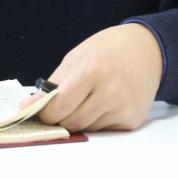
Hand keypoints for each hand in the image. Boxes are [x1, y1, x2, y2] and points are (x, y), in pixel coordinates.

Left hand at [29, 24, 161, 131]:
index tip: (41, 111)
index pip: (59, 106)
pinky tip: (103, 103)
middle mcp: (110, 92)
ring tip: (86, 99)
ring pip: (87, 129)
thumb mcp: (77, 56)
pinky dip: (97, 121)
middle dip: (61, 118)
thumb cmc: (108, 49)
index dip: (46, 112)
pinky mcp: (133, 119)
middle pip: (72, 122)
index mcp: (93, 71)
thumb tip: (30, 106)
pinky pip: (104, 130)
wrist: (147, 49)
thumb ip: (55, 83)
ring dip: (80, 120)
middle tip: (60, 107)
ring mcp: (123, 108)